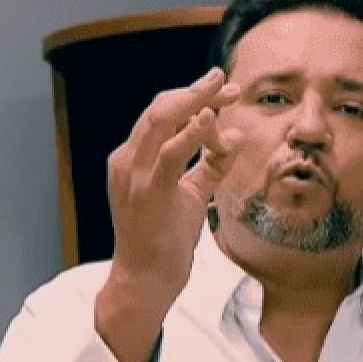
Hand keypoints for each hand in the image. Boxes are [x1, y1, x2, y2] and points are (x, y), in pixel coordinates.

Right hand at [105, 67, 241, 301]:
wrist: (146, 280)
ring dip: (196, 102)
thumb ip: (209, 167)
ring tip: (224, 92)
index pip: (160, 114)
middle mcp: (128, 160)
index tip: (223, 91)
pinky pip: (169, 154)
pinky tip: (210, 119)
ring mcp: (134, 175)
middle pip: (161, 108)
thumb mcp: (190, 196)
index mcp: (132, 158)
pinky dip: (189, 133)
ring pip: (161, 120)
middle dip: (196, 91)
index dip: (193, 97)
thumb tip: (234, 138)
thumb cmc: (164, 240)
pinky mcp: (148, 192)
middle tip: (226, 82)